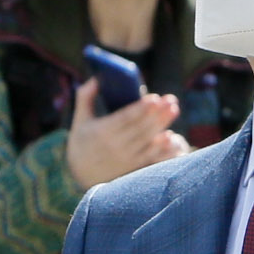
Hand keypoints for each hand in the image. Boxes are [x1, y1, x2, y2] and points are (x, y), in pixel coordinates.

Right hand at [63, 79, 184, 190]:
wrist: (82, 175)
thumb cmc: (82, 142)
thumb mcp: (80, 120)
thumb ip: (85, 96)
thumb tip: (97, 78)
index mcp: (101, 132)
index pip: (125, 118)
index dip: (140, 108)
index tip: (154, 98)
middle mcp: (115, 146)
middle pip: (140, 128)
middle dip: (157, 113)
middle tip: (171, 99)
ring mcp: (125, 158)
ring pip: (148, 140)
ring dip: (162, 125)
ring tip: (174, 109)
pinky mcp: (133, 168)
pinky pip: (150, 157)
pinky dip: (161, 147)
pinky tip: (171, 136)